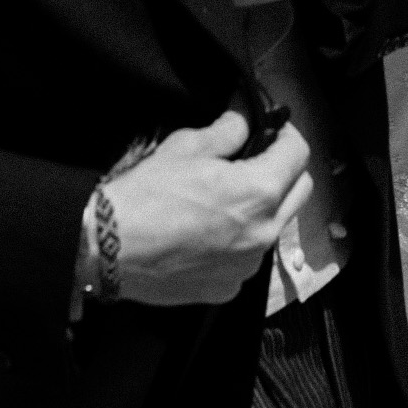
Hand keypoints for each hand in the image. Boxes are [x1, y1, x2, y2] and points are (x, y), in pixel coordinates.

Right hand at [99, 109, 311, 306]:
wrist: (107, 251)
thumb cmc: (146, 194)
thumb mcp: (186, 147)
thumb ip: (227, 131)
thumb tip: (244, 119)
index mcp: (259, 192)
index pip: (299, 153)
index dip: (286, 134)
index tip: (271, 130)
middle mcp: (264, 232)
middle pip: (299, 191)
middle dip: (285, 170)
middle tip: (256, 159)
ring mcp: (248, 265)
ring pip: (275, 227)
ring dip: (264, 208)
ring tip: (226, 199)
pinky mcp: (228, 288)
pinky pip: (247, 258)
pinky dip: (239, 242)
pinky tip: (208, 234)